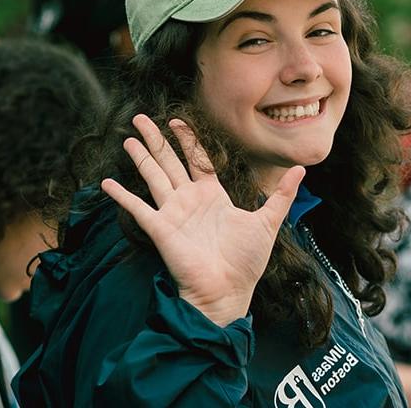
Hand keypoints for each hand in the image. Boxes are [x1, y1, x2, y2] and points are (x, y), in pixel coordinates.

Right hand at [100, 114, 303, 326]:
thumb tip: (303, 169)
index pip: (197, 159)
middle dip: (155, 140)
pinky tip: (106, 183)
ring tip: (127, 138)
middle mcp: (190, 200)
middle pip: (169, 162)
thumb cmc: (246, 262)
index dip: (187, 139)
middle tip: (140, 118)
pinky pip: (138, 208)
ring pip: (153, 176)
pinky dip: (122, 196)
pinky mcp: (161, 229)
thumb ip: (281, 195)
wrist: (228, 291)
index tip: (176, 120)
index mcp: (212, 196)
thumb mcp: (268, 223)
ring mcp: (173, 213)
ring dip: (140, 157)